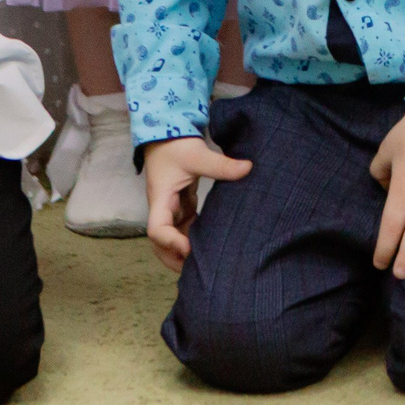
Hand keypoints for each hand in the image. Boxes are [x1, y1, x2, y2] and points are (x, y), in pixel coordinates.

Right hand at [144, 136, 253, 271]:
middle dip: (173, 258)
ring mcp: (171, 208)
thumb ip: (221, 164)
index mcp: (161, 198)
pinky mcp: (180, 205)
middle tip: (195, 272)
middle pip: (159, 243)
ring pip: (172, 239)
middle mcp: (163, 208)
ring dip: (183, 253)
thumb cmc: (177, 145)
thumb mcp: (198, 155)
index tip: (190, 248)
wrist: (168, 133)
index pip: (157, 229)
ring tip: (205, 266)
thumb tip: (248, 168)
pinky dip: (192, 240)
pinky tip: (208, 248)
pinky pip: (183, 229)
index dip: (170, 242)